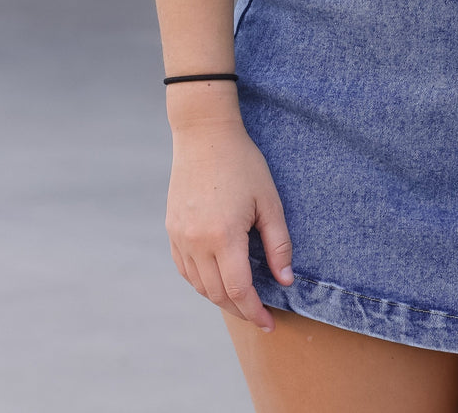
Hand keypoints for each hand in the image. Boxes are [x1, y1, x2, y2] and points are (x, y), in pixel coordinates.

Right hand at [166, 116, 293, 332]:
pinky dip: (201, 282)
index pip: (239, 290)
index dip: (255, 312)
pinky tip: (217, 279)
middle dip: (241, 309)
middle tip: (260, 315)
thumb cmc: (243, 163)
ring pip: (199, 285)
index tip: (269, 323)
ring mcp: (180, 237)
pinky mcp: (171, 230)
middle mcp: (196, 242)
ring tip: (242, 299)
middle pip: (218, 293)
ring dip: (220, 298)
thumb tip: (285, 280)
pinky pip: (185, 269)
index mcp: (224, 236)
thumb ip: (278, 244)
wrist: (204, 134)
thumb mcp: (269, 201)